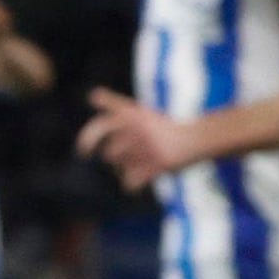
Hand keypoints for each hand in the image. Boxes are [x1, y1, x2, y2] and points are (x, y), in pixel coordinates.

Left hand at [76, 88, 198, 187]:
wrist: (195, 139)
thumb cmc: (162, 127)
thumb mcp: (139, 112)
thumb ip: (114, 105)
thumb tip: (93, 94)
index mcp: (133, 115)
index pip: (102, 126)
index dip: (88, 138)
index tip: (83, 150)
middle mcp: (139, 129)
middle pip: (110, 154)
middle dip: (117, 158)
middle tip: (133, 154)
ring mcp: (149, 146)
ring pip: (120, 168)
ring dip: (127, 168)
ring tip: (144, 160)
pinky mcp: (159, 163)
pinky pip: (130, 182)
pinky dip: (132, 184)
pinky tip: (141, 178)